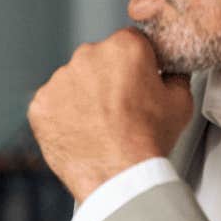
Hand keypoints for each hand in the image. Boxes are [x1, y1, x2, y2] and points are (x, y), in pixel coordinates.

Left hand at [28, 29, 193, 202]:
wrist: (118, 176)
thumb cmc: (148, 141)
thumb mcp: (180, 102)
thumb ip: (175, 76)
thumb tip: (172, 73)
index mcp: (124, 47)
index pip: (129, 43)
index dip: (135, 65)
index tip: (136, 82)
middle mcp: (88, 55)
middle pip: (97, 60)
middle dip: (106, 79)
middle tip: (119, 110)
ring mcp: (60, 79)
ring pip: (73, 81)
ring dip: (83, 97)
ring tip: (99, 125)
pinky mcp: (40, 103)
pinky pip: (52, 104)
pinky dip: (62, 116)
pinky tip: (80, 132)